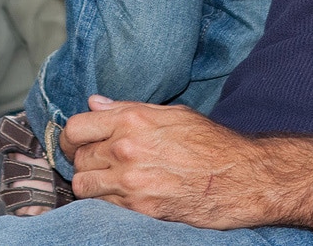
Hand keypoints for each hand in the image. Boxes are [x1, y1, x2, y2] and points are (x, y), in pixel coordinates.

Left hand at [64, 97, 268, 228]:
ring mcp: (132, 181)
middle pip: (77, 158)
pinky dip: (106, 202)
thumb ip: (126, 107)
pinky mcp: (141, 209)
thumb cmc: (208, 141)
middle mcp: (126, 149)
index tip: (78, 142)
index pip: (75, 128)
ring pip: (84, 185)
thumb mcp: (169, 113)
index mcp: (131, 120)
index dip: (72, 137)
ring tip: (107, 180)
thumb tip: (95, 103)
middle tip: (98, 162)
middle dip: (83, 159)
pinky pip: (103, 207)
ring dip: (91, 183)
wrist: (239, 177)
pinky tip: (123, 194)